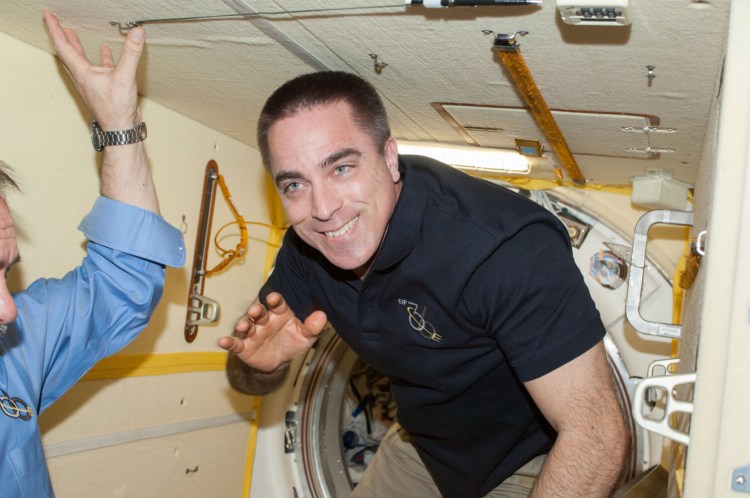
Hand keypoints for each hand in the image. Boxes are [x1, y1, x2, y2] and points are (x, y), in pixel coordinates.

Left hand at [43, 10, 143, 129]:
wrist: (121, 129)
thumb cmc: (116, 109)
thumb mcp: (124, 76)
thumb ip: (131, 53)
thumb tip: (136, 32)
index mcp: (82, 72)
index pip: (63, 46)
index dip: (55, 29)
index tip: (48, 16)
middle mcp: (83, 77)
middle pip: (67, 53)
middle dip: (61, 36)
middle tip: (54, 23)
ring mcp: (92, 83)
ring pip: (79, 61)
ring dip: (75, 47)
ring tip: (72, 34)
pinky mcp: (102, 88)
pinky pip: (96, 69)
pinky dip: (99, 58)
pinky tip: (104, 52)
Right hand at [218, 292, 326, 372]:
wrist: (279, 361)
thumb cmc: (292, 342)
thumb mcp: (305, 336)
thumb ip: (313, 326)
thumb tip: (322, 315)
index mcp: (280, 314)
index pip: (277, 304)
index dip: (274, 300)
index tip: (273, 298)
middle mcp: (265, 320)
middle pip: (259, 313)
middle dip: (256, 311)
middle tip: (256, 311)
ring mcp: (253, 333)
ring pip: (247, 326)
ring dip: (243, 324)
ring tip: (242, 325)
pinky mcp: (244, 346)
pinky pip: (236, 343)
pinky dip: (229, 342)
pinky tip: (223, 341)